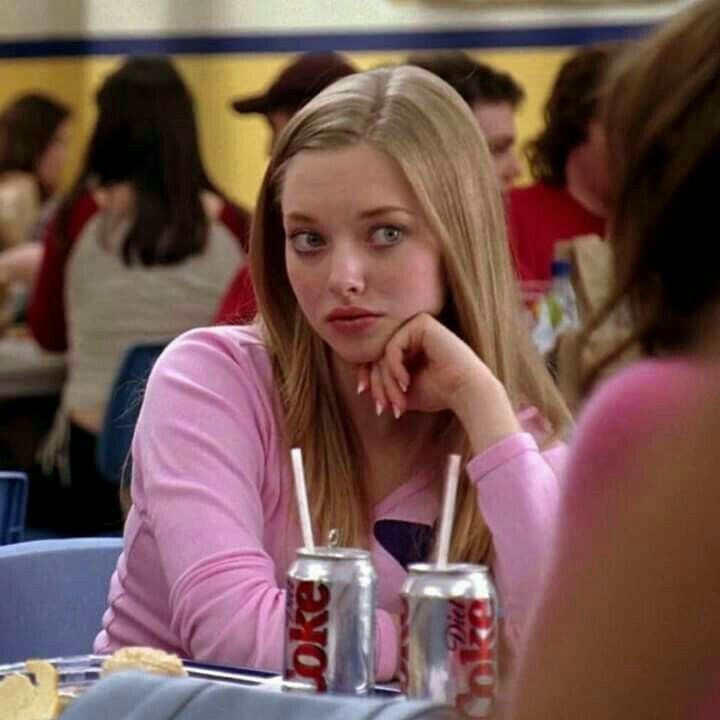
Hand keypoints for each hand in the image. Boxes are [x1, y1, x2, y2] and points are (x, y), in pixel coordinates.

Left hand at [357, 313, 520, 452]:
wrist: (466, 391)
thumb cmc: (439, 393)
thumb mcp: (402, 391)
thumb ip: (384, 385)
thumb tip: (362, 387)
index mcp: (410, 345)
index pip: (378, 357)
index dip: (369, 377)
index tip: (367, 396)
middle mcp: (412, 332)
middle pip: (378, 356)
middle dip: (379, 385)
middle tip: (384, 407)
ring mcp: (417, 325)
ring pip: (383, 353)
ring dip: (386, 381)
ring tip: (398, 400)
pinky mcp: (421, 323)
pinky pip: (393, 346)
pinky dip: (394, 367)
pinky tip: (406, 382)